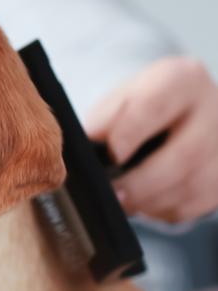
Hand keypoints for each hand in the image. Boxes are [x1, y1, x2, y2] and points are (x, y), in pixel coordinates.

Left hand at [85, 56, 217, 222]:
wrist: (175, 113)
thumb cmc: (140, 108)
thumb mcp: (117, 101)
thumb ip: (104, 120)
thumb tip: (85, 147)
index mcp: (181, 80)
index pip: (154, 106)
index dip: (129, 134)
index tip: (111, 155)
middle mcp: (213, 109)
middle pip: (186, 154)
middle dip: (143, 183)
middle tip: (114, 196)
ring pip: (195, 185)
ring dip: (154, 202)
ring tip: (125, 203)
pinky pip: (199, 203)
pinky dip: (168, 210)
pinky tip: (148, 205)